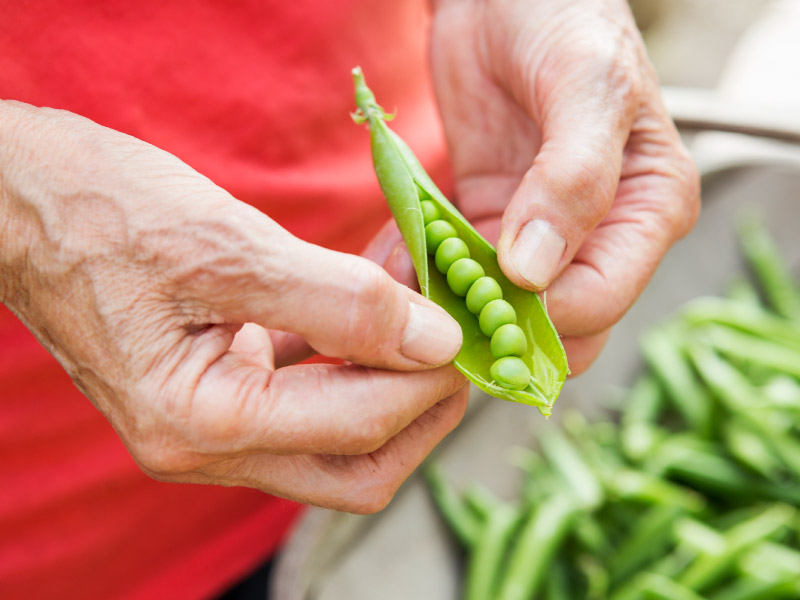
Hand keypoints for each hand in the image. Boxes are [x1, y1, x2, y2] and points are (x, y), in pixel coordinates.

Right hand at [0, 101, 466, 512]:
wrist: (19, 202)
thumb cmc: (102, 211)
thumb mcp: (229, 246)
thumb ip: (338, 300)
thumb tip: (434, 339)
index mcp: (201, 422)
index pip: (358, 426)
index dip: (431, 379)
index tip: (473, 329)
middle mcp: (204, 445)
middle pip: (354, 466)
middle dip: (422, 413)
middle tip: (464, 352)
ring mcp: (207, 426)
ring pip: (334, 439)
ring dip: (391, 388)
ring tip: (432, 327)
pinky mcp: (213, 392)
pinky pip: (303, 397)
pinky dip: (348, 364)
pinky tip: (374, 315)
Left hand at [430, 0, 699, 374]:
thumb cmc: (563, 18)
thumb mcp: (584, 85)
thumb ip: (572, 179)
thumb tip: (536, 271)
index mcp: (647, 210)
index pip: (599, 299)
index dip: (540, 317)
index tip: (478, 303)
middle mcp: (600, 234)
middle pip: (555, 326)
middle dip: (493, 330)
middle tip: (431, 309)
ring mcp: (541, 236)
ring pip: (499, 311)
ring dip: (448, 306)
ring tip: (402, 272)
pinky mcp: (490, 224)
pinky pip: (459, 273)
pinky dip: (425, 275)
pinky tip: (395, 256)